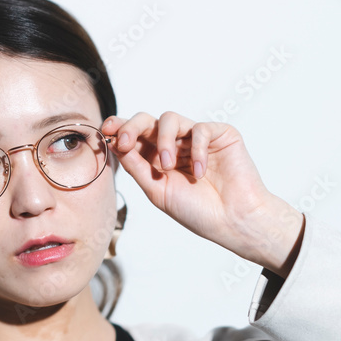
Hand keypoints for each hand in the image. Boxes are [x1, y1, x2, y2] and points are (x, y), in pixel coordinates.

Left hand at [102, 111, 303, 276]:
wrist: (234, 222)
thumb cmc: (198, 211)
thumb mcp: (158, 190)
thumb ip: (137, 167)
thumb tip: (114, 143)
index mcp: (156, 158)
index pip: (134, 135)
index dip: (119, 128)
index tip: (106, 131)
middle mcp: (174, 144)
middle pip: (148, 120)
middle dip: (133, 126)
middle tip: (126, 141)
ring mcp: (196, 138)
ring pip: (170, 118)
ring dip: (163, 140)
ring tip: (167, 166)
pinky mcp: (220, 134)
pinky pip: (200, 128)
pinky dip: (195, 149)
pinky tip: (199, 171)